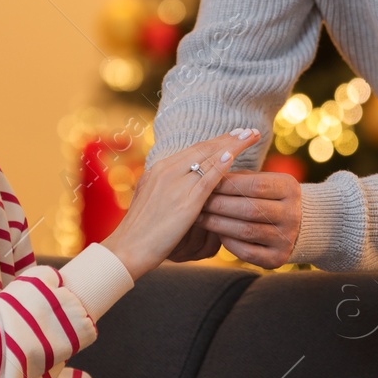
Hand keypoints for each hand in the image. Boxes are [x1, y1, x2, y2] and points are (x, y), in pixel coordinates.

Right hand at [100, 129, 260, 278]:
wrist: (127, 248)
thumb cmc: (141, 231)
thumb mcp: (152, 201)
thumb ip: (167, 189)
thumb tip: (183, 187)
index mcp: (159, 170)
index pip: (192, 150)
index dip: (214, 141)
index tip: (232, 135)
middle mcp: (166, 171)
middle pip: (202, 149)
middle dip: (227, 138)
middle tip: (248, 130)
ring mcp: (175, 185)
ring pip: (207, 159)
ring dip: (231, 146)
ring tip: (249, 136)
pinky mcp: (184, 202)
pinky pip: (206, 179)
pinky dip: (221, 165)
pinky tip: (233, 156)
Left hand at [196, 170, 302, 268]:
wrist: (293, 225)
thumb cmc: (265, 196)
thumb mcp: (260, 181)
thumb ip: (238, 178)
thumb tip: (207, 174)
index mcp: (290, 188)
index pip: (256, 185)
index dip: (228, 184)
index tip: (206, 183)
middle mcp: (292, 214)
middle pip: (250, 209)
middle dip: (219, 205)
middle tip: (198, 202)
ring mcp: (287, 238)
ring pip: (246, 231)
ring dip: (217, 224)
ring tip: (200, 217)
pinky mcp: (278, 258)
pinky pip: (247, 252)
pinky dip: (228, 242)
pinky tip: (216, 234)